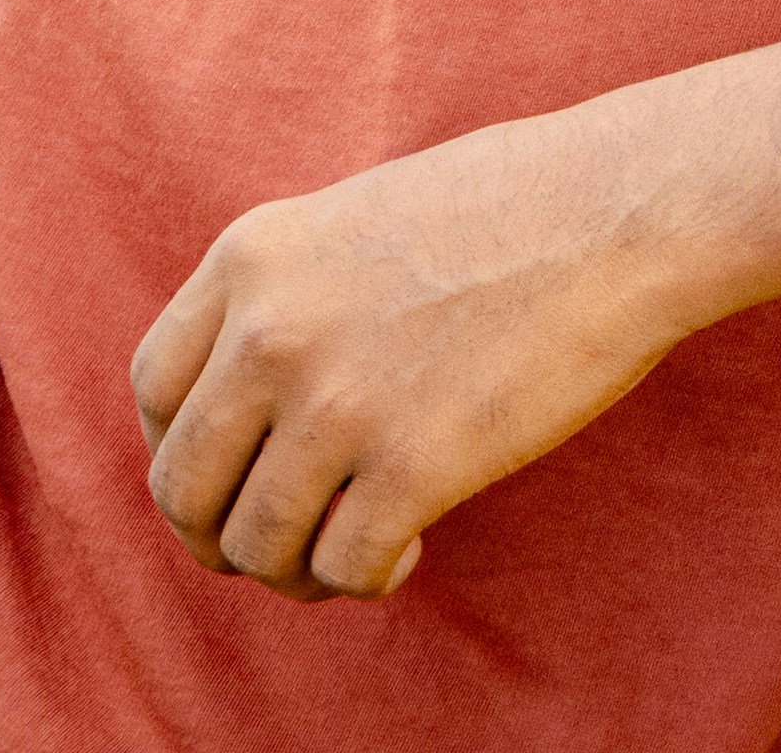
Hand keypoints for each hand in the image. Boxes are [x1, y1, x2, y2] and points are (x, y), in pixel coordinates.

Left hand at [127, 111, 707, 600]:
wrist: (626, 208)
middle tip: (277, 541)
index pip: (154, 389)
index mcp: (253, 257)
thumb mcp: (362, 215)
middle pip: (182, 485)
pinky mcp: (409, 467)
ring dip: (293, 569)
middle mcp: (270, 333)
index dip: (181, 447)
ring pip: (254, 543)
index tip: (233, 469)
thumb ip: (292, 291)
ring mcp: (336, 403)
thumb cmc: (521, 201)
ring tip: (348, 555)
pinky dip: (365, 578)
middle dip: (221, 532)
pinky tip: (412, 550)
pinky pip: (341, 566)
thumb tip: (255, 394)